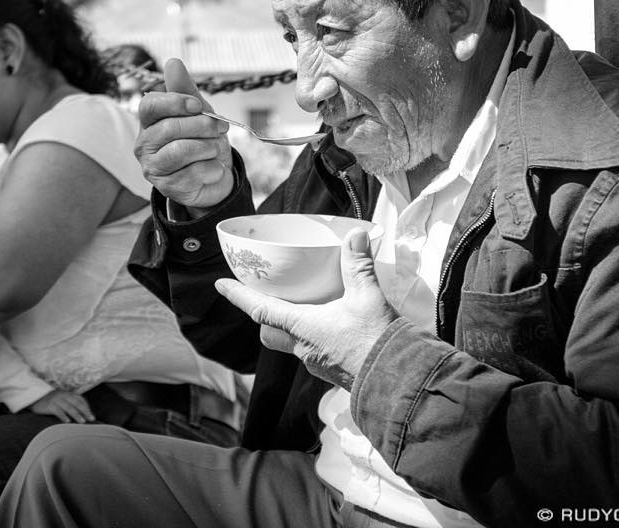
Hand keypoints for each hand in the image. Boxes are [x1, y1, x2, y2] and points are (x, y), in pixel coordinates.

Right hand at [30, 389, 95, 422]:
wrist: (36, 398)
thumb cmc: (52, 401)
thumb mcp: (63, 400)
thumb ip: (71, 404)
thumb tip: (83, 415)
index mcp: (68, 394)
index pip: (80, 400)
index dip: (87, 408)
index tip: (92, 416)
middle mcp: (63, 396)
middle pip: (77, 403)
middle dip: (85, 411)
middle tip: (91, 419)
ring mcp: (56, 400)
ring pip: (69, 407)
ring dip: (76, 415)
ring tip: (82, 421)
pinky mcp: (49, 405)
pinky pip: (58, 411)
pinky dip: (63, 416)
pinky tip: (67, 421)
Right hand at [134, 58, 234, 210]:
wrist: (215, 175)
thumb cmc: (202, 139)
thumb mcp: (198, 112)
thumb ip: (185, 89)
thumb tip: (172, 62)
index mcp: (149, 121)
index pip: (150, 105)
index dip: (175, 103)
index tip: (197, 106)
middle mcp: (144, 144)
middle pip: (169, 129)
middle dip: (202, 127)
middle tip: (221, 129)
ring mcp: (152, 167)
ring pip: (180, 151)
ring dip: (207, 148)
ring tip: (215, 149)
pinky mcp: (166, 187)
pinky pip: (191, 174)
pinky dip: (211, 169)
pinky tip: (213, 169)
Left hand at [215, 229, 399, 390]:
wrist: (397, 382)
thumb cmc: (377, 341)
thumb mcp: (368, 297)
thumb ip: (358, 265)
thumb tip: (355, 236)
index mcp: (302, 328)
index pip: (259, 310)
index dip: (238, 296)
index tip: (221, 286)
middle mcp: (303, 347)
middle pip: (269, 331)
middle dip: (262, 315)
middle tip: (264, 297)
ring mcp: (316, 361)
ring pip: (290, 343)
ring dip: (289, 326)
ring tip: (301, 307)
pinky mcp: (331, 369)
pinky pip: (311, 351)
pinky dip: (312, 336)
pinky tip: (330, 326)